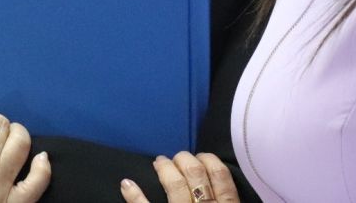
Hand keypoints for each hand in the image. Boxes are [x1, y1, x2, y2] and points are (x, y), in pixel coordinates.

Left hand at [119, 152, 238, 202]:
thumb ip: (228, 202)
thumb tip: (220, 180)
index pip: (220, 175)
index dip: (209, 160)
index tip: (201, 157)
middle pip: (196, 175)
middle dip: (185, 160)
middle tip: (178, 157)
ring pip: (176, 187)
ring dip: (165, 169)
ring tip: (159, 162)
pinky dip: (135, 196)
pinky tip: (127, 184)